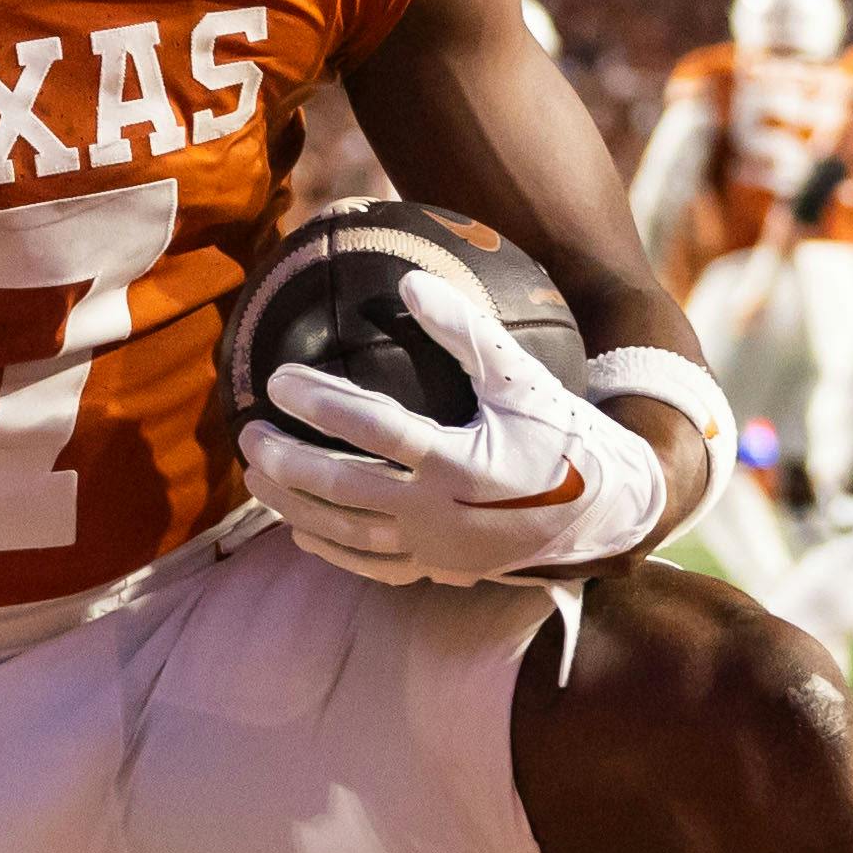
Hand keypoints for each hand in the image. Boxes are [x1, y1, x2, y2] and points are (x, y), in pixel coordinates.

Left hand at [241, 271, 671, 586]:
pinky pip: (372, 567)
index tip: (277, 379)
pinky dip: (331, 549)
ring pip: (348, 534)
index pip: (375, 429)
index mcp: (465, 465)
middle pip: (346, 489)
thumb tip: (410, 280)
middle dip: (288, 462)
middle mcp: (444, 515)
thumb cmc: (563, 434)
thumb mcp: (523, 377)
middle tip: (247, 434)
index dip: (321, 403)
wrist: (605, 510)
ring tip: (256, 475)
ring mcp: (439, 551)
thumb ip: (467, 331)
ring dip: (295, 506)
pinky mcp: (441, 571)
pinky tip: (299, 529)